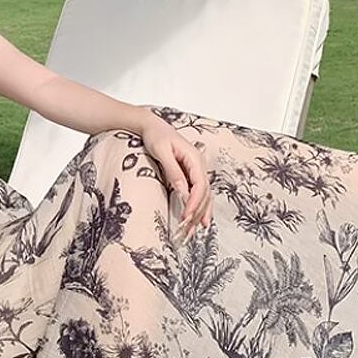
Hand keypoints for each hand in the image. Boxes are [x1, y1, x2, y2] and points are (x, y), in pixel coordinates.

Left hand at [138, 116, 211, 241]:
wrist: (152, 126)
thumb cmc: (156, 136)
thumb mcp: (162, 152)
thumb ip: (173, 171)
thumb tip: (183, 191)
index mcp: (195, 158)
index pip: (200, 185)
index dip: (194, 203)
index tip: (186, 217)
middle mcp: (199, 165)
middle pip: (205, 193)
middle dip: (198, 212)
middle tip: (189, 230)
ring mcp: (196, 169)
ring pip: (204, 195)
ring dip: (200, 212)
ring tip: (196, 230)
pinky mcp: (190, 174)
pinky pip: (198, 192)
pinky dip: (198, 206)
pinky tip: (197, 219)